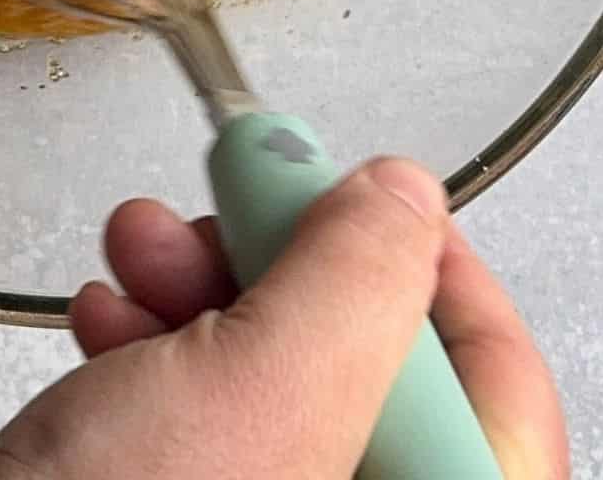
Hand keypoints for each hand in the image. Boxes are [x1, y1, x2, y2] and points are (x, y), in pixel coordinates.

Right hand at [0, 160, 568, 478]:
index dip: (430, 262)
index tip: (360, 188)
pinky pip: (205, 413)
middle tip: (222, 215)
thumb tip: (401, 197)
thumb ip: (354, 278)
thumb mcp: (264, 393)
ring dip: (199, 289)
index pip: (496, 378)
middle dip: (276, 262)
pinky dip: (155, 345)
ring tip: (136, 258)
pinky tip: (106, 319)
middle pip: (374, 362)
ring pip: (275, 376)